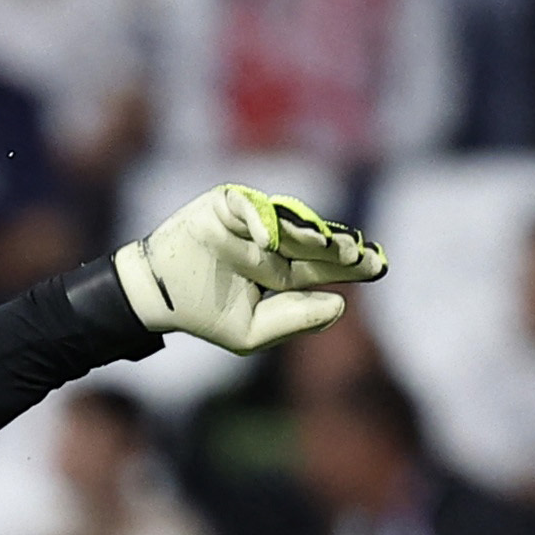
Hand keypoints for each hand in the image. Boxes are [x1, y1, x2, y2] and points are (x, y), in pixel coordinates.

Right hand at [112, 184, 385, 354]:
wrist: (157, 297)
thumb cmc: (204, 313)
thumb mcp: (252, 330)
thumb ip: (294, 320)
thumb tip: (341, 306)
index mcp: (283, 267)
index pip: (322, 264)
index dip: (350, 265)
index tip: (377, 266)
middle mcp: (273, 239)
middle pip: (311, 241)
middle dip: (335, 249)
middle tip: (358, 256)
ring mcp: (250, 219)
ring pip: (285, 223)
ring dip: (307, 235)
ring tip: (330, 248)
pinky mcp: (225, 203)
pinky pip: (245, 205)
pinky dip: (255, 220)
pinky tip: (266, 241)